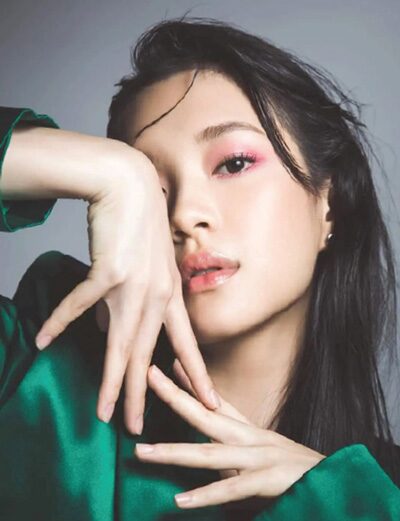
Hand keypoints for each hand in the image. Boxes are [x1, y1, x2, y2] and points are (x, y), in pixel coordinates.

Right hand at [29, 142, 218, 433]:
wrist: (130, 186)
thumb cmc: (139, 227)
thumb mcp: (148, 266)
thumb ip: (132, 302)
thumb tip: (104, 330)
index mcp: (170, 294)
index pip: (186, 344)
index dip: (197, 376)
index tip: (211, 403)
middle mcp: (156, 295)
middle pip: (148, 355)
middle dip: (143, 395)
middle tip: (138, 428)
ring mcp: (133, 285)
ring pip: (120, 343)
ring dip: (111, 380)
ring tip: (104, 412)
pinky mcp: (108, 271)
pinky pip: (80, 304)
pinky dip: (60, 321)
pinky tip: (44, 339)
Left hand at [135, 361, 325, 508]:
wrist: (333, 484)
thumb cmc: (291, 468)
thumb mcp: (260, 448)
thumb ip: (233, 440)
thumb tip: (208, 435)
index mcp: (248, 430)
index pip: (215, 401)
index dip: (191, 382)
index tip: (167, 363)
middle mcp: (251, 438)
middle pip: (206, 415)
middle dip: (175, 396)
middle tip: (148, 377)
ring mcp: (259, 458)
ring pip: (210, 454)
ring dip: (174, 453)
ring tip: (143, 453)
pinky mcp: (268, 482)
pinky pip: (232, 490)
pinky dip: (205, 495)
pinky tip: (180, 501)